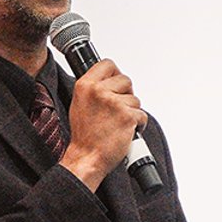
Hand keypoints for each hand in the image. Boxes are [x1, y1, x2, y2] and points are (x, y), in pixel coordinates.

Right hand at [60, 59, 148, 190]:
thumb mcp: (79, 103)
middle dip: (125, 94)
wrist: (87, 157)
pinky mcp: (127, 116)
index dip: (115, 74)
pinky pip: (142, 114)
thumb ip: (93, 89)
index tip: (116, 83)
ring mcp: (114, 103)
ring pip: (135, 99)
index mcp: (85, 86)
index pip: (108, 64)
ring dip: (131, 111)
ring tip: (118, 123)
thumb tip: (109, 80)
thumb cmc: (84, 135)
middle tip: (117, 109)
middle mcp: (99, 91)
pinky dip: (138, 124)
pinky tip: (125, 130)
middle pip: (125, 80)